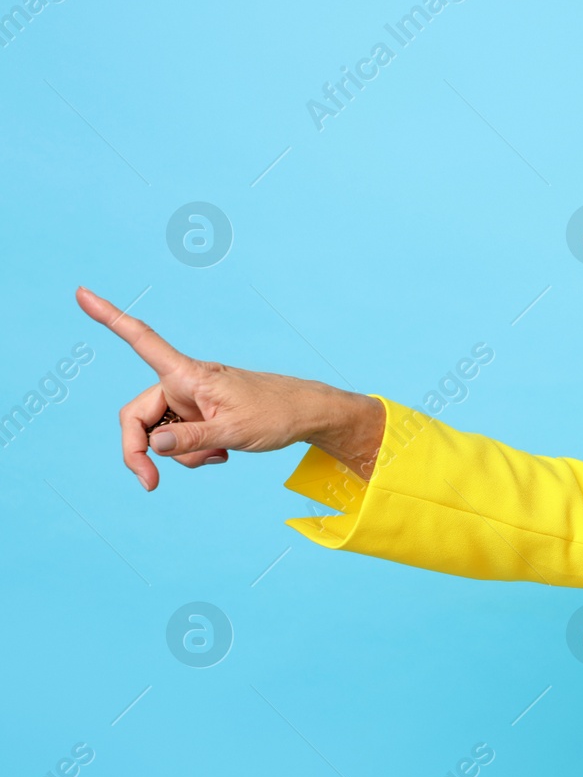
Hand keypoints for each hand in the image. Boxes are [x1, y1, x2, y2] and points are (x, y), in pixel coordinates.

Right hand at [74, 286, 382, 490]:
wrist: (307, 415)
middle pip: (137, 418)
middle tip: (150, 484)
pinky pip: (179, 441)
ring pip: (160, 436)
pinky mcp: (199, 416)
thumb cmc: (276, 414)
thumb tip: (153, 444)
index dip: (110, 318)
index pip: (142, 341)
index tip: (81, 292)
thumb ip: (190, 439)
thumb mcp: (233, 432)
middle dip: (141, 451)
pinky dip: (193, 453)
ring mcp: (190, 401)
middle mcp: (183, 384)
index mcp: (188, 375)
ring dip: (180, 455)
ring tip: (217, 455)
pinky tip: (220, 453)